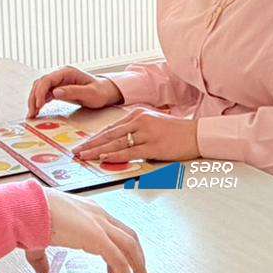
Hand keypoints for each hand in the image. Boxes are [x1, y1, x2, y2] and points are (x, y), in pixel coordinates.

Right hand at [24, 189, 148, 272]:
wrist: (27, 208)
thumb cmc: (32, 216)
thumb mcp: (43, 240)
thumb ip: (45, 259)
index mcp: (88, 212)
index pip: (116, 231)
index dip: (124, 250)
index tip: (125, 267)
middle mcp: (98, 215)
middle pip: (130, 238)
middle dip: (138, 259)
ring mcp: (100, 224)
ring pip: (131, 247)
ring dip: (138, 268)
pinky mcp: (97, 236)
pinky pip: (119, 259)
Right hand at [26, 66, 122, 117]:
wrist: (105, 93)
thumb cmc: (100, 92)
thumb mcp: (90, 93)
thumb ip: (73, 92)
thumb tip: (55, 92)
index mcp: (67, 72)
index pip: (48, 79)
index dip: (40, 92)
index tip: (39, 105)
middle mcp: (60, 75)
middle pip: (40, 84)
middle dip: (34, 98)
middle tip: (32, 113)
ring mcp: (58, 82)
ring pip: (40, 89)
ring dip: (34, 101)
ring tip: (32, 115)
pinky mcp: (58, 89)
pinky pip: (44, 95)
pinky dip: (39, 103)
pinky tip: (37, 112)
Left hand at [73, 107, 200, 162]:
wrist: (196, 134)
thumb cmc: (175, 132)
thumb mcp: (152, 124)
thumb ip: (135, 130)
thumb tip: (117, 144)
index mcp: (137, 114)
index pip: (111, 127)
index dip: (95, 137)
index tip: (83, 145)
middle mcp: (139, 120)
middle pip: (109, 134)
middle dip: (91, 144)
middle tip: (76, 152)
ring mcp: (146, 133)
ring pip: (117, 143)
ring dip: (98, 151)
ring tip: (84, 156)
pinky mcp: (153, 145)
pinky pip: (130, 151)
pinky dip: (116, 155)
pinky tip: (104, 157)